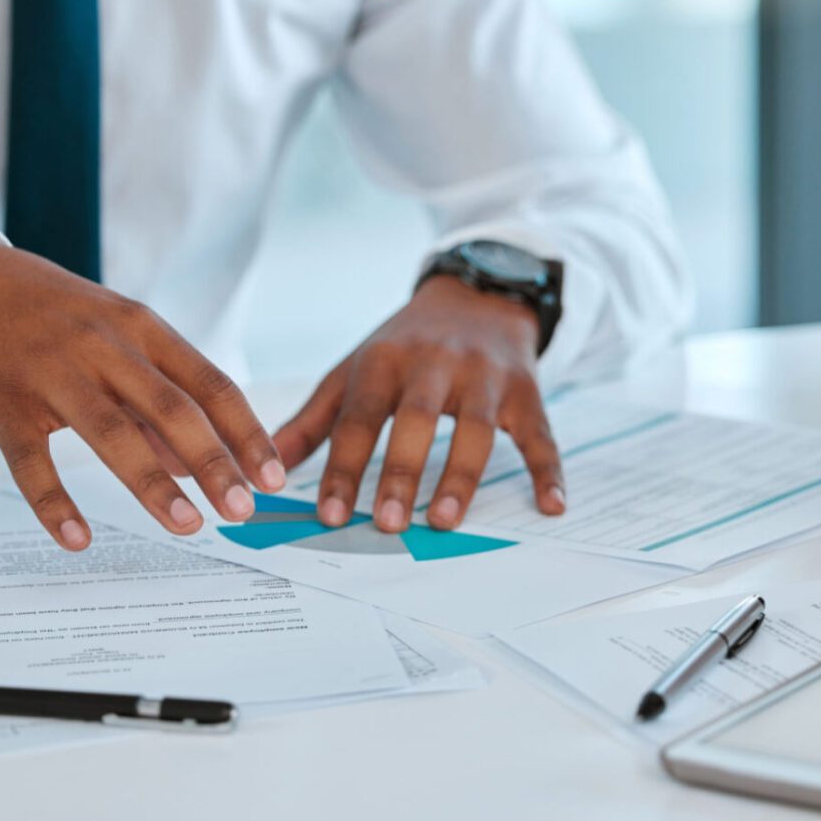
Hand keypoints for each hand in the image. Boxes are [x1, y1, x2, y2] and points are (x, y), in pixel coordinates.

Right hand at [0, 238, 286, 548]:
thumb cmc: (53, 318)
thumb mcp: (117, 340)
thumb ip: (158, 402)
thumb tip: (202, 468)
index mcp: (143, 329)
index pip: (211, 384)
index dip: (246, 432)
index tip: (274, 476)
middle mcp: (104, 347)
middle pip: (171, 408)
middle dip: (214, 463)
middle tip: (243, 510)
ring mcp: (52, 373)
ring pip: (111, 432)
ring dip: (152, 484)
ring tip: (187, 525)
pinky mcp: (4, 404)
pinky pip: (32, 461)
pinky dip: (55, 503)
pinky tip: (77, 539)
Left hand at [273, 276, 565, 532]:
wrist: (477, 295)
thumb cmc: (405, 346)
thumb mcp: (355, 370)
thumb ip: (316, 420)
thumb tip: (268, 468)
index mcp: (384, 362)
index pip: (359, 418)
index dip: (344, 467)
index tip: (331, 515)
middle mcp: (435, 363)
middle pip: (417, 420)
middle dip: (402, 472)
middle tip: (389, 525)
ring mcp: (484, 376)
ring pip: (476, 428)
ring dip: (461, 476)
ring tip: (444, 521)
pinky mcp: (526, 389)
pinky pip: (539, 433)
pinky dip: (548, 469)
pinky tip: (552, 505)